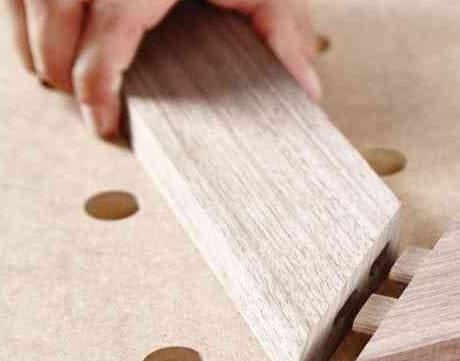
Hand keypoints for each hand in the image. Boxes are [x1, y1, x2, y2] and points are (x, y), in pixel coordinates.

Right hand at [6, 0, 320, 137]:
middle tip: (89, 107)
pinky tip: (49, 36)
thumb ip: (284, 32)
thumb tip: (305, 90)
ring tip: (64, 78)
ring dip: (34, 42)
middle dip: (61, 70)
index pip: (108, 27)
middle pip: (52, 13)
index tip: (102, 122)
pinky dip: (26, 15)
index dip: (96, 83)